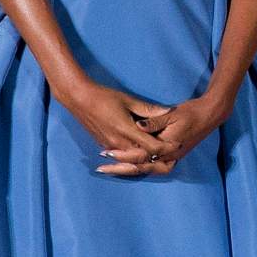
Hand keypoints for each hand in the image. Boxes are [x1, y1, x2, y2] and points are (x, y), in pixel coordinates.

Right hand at [54, 80, 178, 173]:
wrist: (79, 99)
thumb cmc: (104, 97)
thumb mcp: (129, 100)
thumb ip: (148, 109)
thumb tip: (168, 111)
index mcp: (127, 131)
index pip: (151, 146)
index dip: (165, 147)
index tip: (177, 144)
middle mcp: (118, 142)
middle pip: (142, 157)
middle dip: (158, 157)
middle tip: (172, 154)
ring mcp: (109, 145)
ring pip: (131, 159)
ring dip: (145, 158)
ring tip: (160, 156)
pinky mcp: (104, 145)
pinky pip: (122, 156)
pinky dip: (133, 157)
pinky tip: (141, 154)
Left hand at [95, 95, 226, 176]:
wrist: (211, 115)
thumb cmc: (192, 113)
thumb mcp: (173, 114)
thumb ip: (154, 121)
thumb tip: (138, 125)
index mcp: (168, 147)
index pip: (141, 155)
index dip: (122, 155)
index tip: (106, 153)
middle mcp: (169, 157)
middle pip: (139, 168)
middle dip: (119, 169)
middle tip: (100, 169)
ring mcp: (170, 158)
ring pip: (144, 169)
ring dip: (125, 170)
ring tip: (107, 169)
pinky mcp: (170, 156)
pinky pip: (150, 166)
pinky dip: (136, 167)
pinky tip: (124, 165)